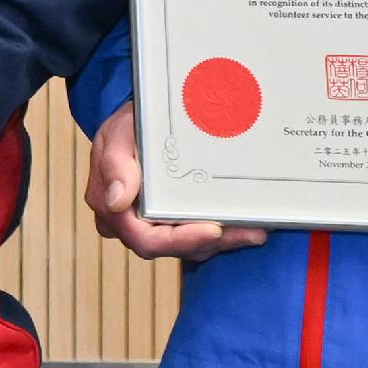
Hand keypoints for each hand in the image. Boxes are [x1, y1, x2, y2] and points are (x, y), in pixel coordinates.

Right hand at [84, 105, 265, 258]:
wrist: (139, 119)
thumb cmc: (127, 127)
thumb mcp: (117, 135)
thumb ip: (115, 165)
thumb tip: (117, 201)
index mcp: (112, 210)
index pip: (145, 239)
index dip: (180, 241)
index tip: (213, 230)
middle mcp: (130, 224)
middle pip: (173, 247)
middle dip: (213, 242)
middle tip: (250, 232)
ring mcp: (151, 225)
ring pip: (188, 246)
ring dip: (223, 241)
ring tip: (255, 230)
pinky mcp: (170, 221)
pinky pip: (195, 235)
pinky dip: (220, 233)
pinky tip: (245, 225)